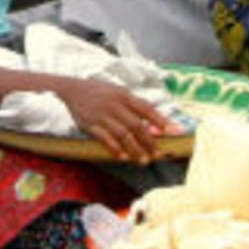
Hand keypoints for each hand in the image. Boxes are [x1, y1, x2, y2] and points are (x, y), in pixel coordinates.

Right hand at [56, 78, 171, 164]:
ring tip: (143, 160)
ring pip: (122, 135)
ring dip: (134, 149)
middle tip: (158, 155)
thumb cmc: (100, 92)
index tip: (175, 132)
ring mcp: (102, 115)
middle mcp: (114, 105)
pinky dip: (114, 149)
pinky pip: (104, 139)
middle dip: (149, 142)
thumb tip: (156, 128)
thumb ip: (136, 108)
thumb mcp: (119, 93)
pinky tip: (122, 157)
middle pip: (136, 126)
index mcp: (124, 95)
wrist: (72, 88)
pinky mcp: (90, 124)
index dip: (162, 121)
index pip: (147, 109)